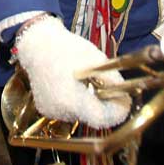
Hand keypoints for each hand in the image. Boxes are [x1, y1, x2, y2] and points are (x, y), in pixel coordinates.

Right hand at [12, 16, 129, 128]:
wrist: (37, 45)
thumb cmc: (66, 49)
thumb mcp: (95, 60)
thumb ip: (112, 81)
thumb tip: (126, 98)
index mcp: (71, 98)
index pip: (102, 119)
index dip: (116, 113)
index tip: (124, 102)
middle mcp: (59, 110)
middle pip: (92, 117)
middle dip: (104, 105)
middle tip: (107, 87)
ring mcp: (51, 111)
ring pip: (81, 114)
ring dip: (89, 103)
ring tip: (87, 82)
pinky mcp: (46, 109)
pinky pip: (68, 111)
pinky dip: (76, 102)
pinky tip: (73, 86)